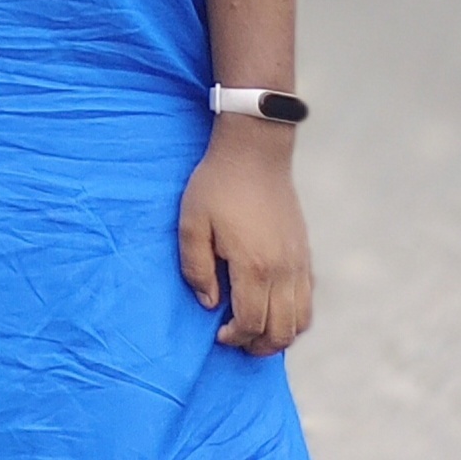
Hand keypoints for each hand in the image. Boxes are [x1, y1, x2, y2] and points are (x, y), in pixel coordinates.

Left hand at [177, 122, 311, 354]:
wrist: (254, 154)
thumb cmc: (216, 187)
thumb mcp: (191, 223)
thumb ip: (196, 268)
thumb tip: (209, 304)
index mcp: (254, 266)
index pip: (252, 322)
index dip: (236, 337)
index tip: (219, 335)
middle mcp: (284, 271)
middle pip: (282, 330)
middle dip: (259, 345)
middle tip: (237, 341)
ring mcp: (299, 264)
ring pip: (302, 320)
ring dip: (281, 335)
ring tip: (256, 333)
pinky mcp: (305, 254)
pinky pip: (308, 299)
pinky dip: (295, 316)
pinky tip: (273, 310)